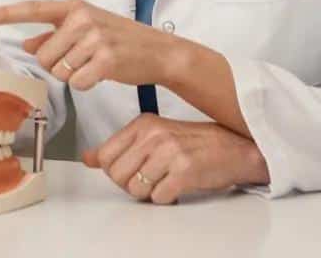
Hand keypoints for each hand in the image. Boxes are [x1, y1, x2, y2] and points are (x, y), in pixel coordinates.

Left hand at [0, 0, 176, 89]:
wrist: (158, 51)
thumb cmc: (119, 38)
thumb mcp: (86, 28)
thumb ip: (54, 34)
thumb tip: (27, 43)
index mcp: (74, 7)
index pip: (33, 8)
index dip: (6, 13)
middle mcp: (82, 18)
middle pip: (43, 54)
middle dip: (55, 64)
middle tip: (79, 58)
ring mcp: (94, 38)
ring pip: (58, 70)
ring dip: (71, 74)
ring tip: (92, 64)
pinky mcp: (106, 59)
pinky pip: (76, 82)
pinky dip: (85, 84)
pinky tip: (100, 74)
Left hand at [82, 114, 268, 203]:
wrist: (232, 148)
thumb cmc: (192, 143)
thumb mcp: (152, 136)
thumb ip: (119, 147)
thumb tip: (88, 158)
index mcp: (142, 124)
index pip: (106, 156)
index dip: (115, 172)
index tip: (129, 171)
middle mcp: (153, 135)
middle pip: (118, 175)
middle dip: (131, 184)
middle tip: (149, 179)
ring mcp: (168, 152)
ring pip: (136, 189)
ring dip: (149, 193)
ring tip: (164, 181)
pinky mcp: (184, 171)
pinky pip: (158, 197)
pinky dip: (166, 197)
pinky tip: (176, 186)